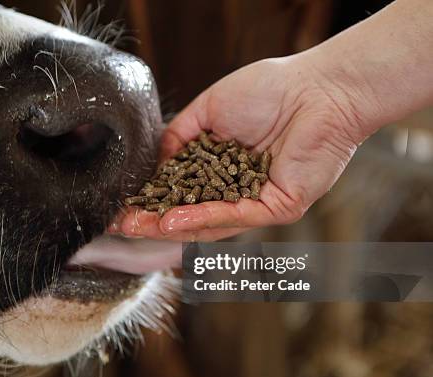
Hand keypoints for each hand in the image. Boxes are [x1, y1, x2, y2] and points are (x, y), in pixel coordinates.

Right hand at [112, 55, 365, 240]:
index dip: (150, 199)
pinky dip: (202, 218)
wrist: (317, 88)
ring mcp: (255, 201)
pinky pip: (235, 217)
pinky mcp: (276, 207)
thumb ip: (178, 136)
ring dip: (171, 226)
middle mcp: (235, 189)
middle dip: (153, 221)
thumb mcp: (208, 110)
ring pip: (208, 223)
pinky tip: (172, 220)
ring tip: (138, 226)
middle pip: (189, 214)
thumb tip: (155, 162)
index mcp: (219, 168)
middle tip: (121, 225)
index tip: (121, 206)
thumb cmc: (269, 91)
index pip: (179, 191)